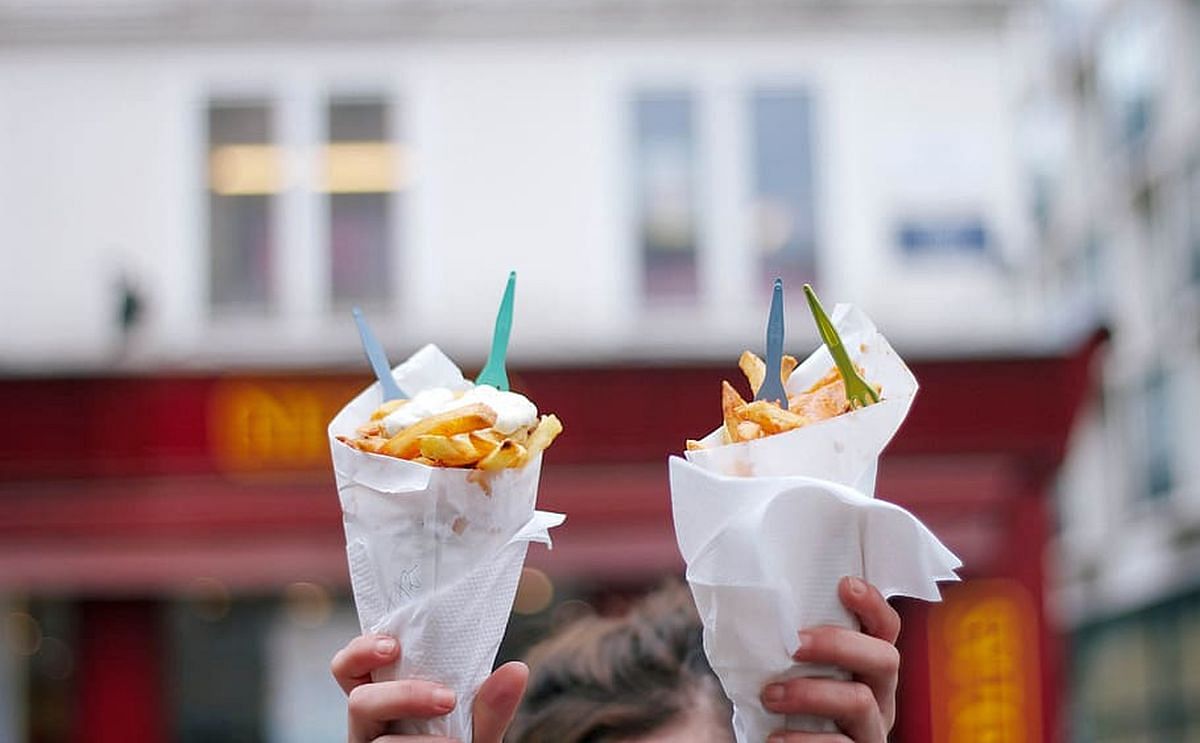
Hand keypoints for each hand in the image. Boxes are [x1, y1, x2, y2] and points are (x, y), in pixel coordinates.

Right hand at [331, 634, 528, 742]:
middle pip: (358, 701)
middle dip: (402, 697)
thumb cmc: (462, 741)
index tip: (392, 645)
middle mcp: (370, 725)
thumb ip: (492, 703)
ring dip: (418, 740)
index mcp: (384, 696)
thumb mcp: (480, 725)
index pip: (351, 667)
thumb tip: (516, 670)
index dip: (361, 651)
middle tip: (447, 699)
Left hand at [759, 576, 900, 742]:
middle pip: (885, 659)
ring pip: (860, 702)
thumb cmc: (789, 705)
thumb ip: (794, 645)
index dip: (873, 604)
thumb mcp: (798, 671)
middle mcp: (880, 695)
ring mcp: (871, 729)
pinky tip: (776, 737)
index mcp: (867, 666)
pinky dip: (804, 741)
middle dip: (838, 645)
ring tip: (770, 696)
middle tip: (794, 646)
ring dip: (810, 694)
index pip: (886, 627)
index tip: (845, 585)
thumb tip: (747, 607)